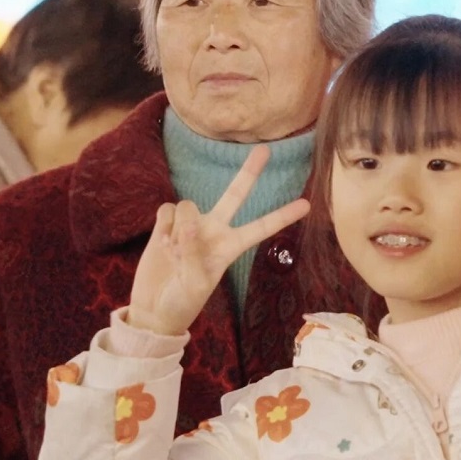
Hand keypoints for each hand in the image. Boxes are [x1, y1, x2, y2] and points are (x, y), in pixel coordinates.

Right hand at [127, 146, 308, 336]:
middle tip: (265, 149)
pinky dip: (161, 227)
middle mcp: (214, 230)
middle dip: (249, 172)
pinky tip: (161, 245)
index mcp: (231, 247)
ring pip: (188, 205)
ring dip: (178, 227)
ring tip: (174, 253)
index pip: (262, 227)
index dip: (283, 216)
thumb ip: (195, 254)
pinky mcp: (166, 224)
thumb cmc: (181, 303)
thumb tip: (190, 225)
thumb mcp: (194, 285)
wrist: (153, 309)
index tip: (308, 204)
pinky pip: (166, 210)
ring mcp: (190, 225)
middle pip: (235, 194)